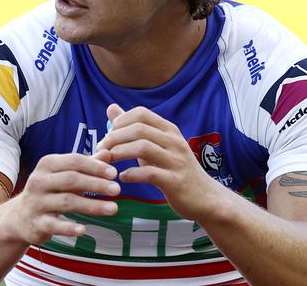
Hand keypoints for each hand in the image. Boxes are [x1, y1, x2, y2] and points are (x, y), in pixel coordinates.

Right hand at [9, 153, 119, 244]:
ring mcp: (36, 202)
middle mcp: (39, 181)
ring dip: (92, 205)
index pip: (74, 161)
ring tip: (114, 208)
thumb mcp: (65, 173)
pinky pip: (54, 225)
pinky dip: (69, 228)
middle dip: (96, 184)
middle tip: (117, 189)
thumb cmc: (50, 189)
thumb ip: (87, 164)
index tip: (114, 173)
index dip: (95, 166)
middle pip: (71, 180)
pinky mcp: (36, 223)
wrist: (20, 216)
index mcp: (47, 164)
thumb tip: (108, 153)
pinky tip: (84, 230)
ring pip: (67, 202)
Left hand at [97, 104, 218, 220]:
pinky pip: (149, 173)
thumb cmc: (175, 169)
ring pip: (143, 147)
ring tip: (108, 161)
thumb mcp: (156, 146)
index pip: (141, 113)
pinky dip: (131, 174)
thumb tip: (110, 108)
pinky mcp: (175, 181)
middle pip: (139, 128)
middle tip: (101, 149)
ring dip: (120, 153)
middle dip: (115, 138)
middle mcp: (174, 141)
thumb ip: (133, 129)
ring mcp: (176, 160)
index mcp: (169, 130)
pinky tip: (123, 177)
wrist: (205, 197)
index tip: (108, 135)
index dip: (120, 121)